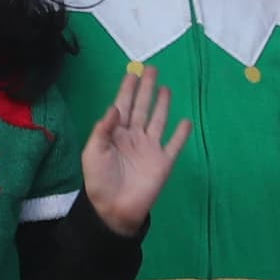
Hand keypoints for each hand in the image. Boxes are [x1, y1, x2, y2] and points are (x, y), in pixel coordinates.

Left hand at [79, 59, 186, 235]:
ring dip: (162, 105)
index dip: (127, 89)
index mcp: (116, 134)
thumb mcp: (93, 153)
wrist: (114, 210)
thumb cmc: (99, 181)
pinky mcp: (163, 162)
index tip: (133, 72)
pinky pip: (174, 145)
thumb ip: (103, 129)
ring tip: (166, 88)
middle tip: (152, 69)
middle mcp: (134, 137)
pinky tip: (186, 121)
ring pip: (159, 121)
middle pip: (142, 107)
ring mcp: (150, 149)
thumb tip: (115, 107)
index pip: (123, 106)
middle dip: (146, 89)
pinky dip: (181, 134)